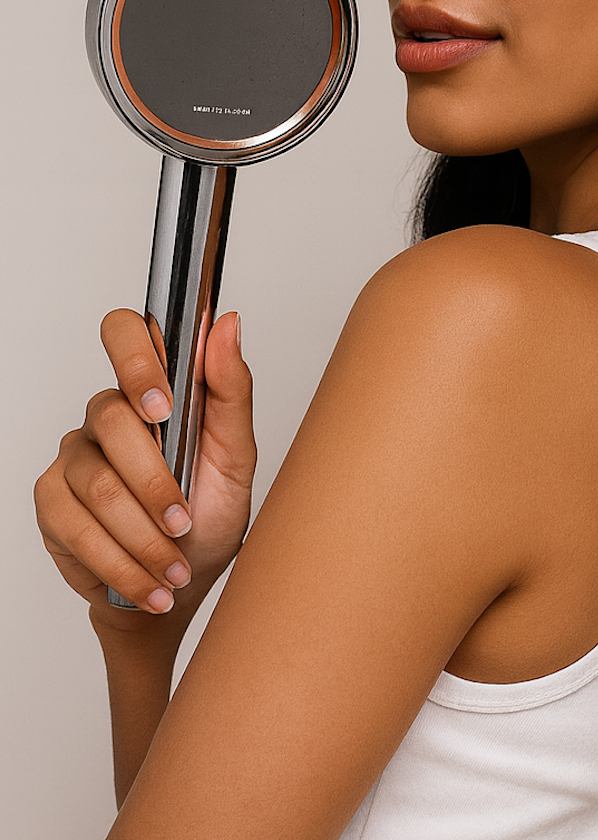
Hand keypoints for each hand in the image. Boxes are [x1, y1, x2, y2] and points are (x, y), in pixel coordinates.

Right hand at [35, 309, 255, 641]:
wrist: (183, 581)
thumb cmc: (212, 511)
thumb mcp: (237, 455)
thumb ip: (231, 390)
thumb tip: (227, 323)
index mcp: (153, 390)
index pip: (124, 333)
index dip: (135, 361)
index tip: (162, 406)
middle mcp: (107, 414)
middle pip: (111, 420)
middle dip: (156, 483)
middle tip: (185, 522)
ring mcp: (74, 456)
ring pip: (99, 485)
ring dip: (145, 537)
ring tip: (176, 568)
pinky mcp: (52, 502)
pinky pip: (78, 527)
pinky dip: (123, 563)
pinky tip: (150, 583)